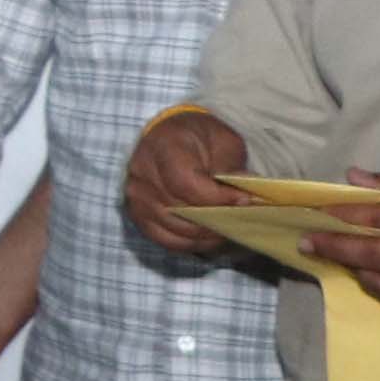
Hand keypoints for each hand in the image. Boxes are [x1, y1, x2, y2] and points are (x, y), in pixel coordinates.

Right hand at [120, 106, 253, 261]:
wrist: (169, 136)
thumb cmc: (200, 138)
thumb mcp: (223, 141)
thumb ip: (231, 168)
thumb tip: (243, 197)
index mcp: (164, 147)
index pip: (186, 183)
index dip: (216, 198)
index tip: (243, 201)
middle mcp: (142, 173)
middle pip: (180, 209)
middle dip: (215, 218)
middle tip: (241, 219)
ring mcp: (136, 196)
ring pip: (173, 228)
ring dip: (204, 234)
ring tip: (228, 229)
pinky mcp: (137, 214)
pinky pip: (164, 238)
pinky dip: (189, 243)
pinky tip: (209, 238)